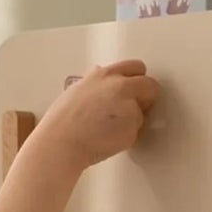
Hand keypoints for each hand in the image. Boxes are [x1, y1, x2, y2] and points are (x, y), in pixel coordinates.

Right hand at [30, 60, 160, 173]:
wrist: (61, 143)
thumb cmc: (62, 122)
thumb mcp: (77, 90)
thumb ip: (95, 82)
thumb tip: (101, 74)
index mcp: (106, 75)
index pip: (136, 68)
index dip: (138, 80)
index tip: (136, 89)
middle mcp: (120, 87)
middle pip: (151, 87)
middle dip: (147, 98)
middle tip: (135, 111)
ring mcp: (129, 108)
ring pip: (141, 114)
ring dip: (131, 122)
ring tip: (106, 130)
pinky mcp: (131, 130)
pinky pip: (134, 134)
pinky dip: (125, 139)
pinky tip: (106, 140)